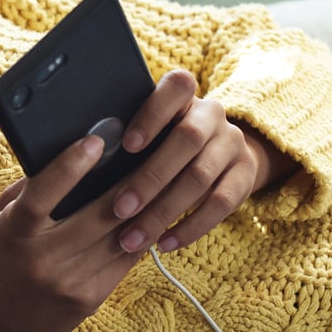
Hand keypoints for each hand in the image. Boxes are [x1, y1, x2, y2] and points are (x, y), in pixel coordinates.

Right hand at [0, 131, 147, 331]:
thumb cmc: (1, 263)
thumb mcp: (1, 223)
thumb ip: (28, 191)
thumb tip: (69, 154)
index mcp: (14, 233)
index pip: (43, 193)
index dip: (70, 166)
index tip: (96, 141)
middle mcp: (43, 258)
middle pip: (99, 214)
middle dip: (131, 181)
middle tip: (153, 150)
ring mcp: (70, 281)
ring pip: (121, 236)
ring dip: (147, 206)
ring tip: (166, 177)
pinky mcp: (91, 298)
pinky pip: (126, 259)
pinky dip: (143, 233)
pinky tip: (156, 213)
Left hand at [105, 69, 287, 253]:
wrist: (221, 154)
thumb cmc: (164, 143)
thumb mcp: (151, 132)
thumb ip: (128, 139)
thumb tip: (85, 159)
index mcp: (184, 95)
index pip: (177, 88)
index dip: (153, 114)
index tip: (127, 144)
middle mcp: (213, 115)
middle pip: (187, 140)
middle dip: (150, 178)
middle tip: (119, 209)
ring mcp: (233, 144)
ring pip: (201, 178)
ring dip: (163, 211)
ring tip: (132, 238)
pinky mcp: (245, 176)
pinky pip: (221, 205)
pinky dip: (190, 228)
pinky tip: (164, 244)